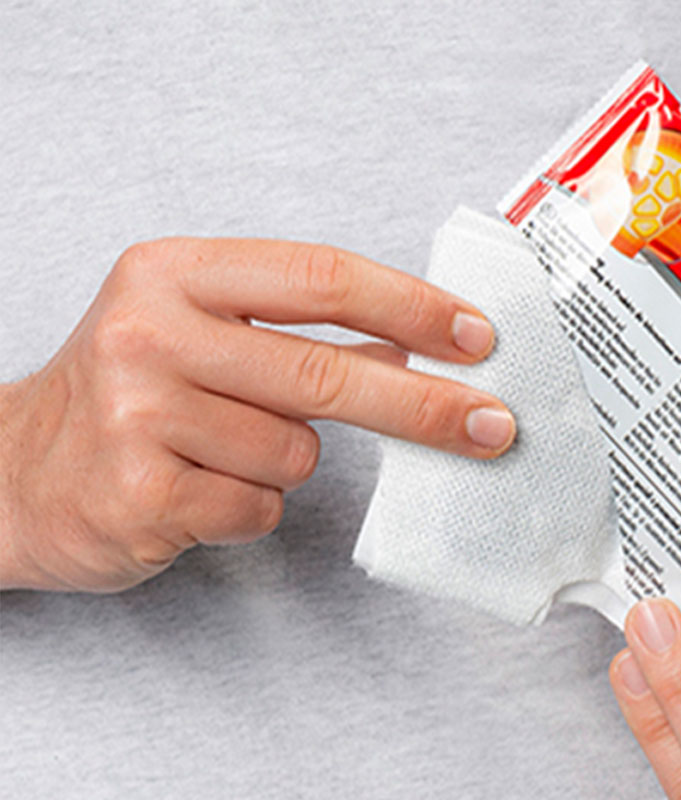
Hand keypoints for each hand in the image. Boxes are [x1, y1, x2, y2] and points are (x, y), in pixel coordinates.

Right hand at [0, 238, 514, 591]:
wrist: (9, 475)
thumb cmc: (124, 397)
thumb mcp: (195, 329)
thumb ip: (295, 329)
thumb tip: (421, 346)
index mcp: (171, 274)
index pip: (321, 278)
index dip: (413, 307)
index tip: (478, 337)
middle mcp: (149, 334)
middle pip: (329, 372)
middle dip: (428, 408)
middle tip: (494, 427)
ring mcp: (139, 417)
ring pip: (297, 454)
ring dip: (284, 465)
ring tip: (218, 453)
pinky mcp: (142, 495)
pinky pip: (260, 508)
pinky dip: (248, 508)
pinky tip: (196, 492)